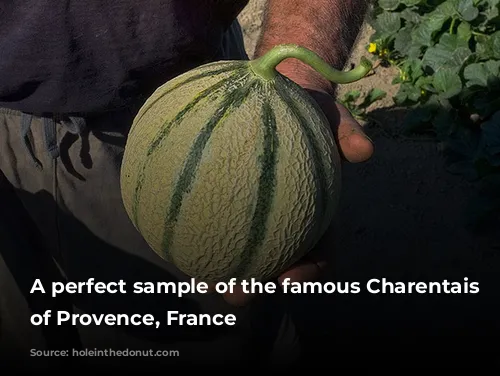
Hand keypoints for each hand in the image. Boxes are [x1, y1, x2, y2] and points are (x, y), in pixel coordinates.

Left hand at [213, 76, 373, 305]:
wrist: (280, 91)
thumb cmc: (308, 110)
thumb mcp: (333, 116)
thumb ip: (347, 131)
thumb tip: (364, 151)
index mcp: (315, 210)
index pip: (319, 251)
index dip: (308, 272)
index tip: (289, 279)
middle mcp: (286, 217)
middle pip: (273, 262)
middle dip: (255, 285)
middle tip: (236, 295)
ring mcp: (254, 209)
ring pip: (239, 249)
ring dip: (219, 269)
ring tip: (194, 278)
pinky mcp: (226, 195)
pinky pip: (211, 214)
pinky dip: (196, 228)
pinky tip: (170, 231)